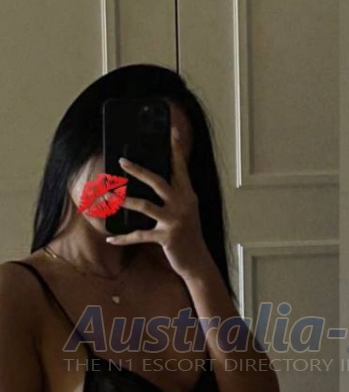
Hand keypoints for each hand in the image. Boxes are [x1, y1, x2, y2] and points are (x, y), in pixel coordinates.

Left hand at [105, 126, 211, 279]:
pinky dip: (123, 238)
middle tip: (121, 161)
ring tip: (109, 196)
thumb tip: (154, 178)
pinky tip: (110, 238)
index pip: (180, 167)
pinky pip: (139, 236)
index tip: (171, 130)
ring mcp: (174, 221)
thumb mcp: (186, 210)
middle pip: (158, 181)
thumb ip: (175, 194)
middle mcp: (182, 204)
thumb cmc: (187, 233)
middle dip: (138, 170)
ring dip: (124, 200)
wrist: (197, 261)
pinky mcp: (166, 238)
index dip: (175, 149)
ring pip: (145, 206)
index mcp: (188, 195)